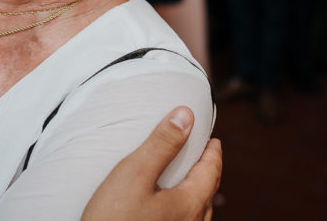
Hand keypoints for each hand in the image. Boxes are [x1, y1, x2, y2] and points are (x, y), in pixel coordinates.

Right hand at [82, 107, 221, 220]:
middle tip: (202, 155)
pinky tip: (169, 209)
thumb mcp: (135, 173)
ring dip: (198, 192)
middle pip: (208, 193)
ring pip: (198, 212)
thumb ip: (162, 144)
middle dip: (208, 171)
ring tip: (188, 180)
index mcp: (189, 204)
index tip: (213, 140)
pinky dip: (186, 208)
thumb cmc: (113, 218)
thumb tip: (186, 116)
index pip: (211, 172)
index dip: (213, 153)